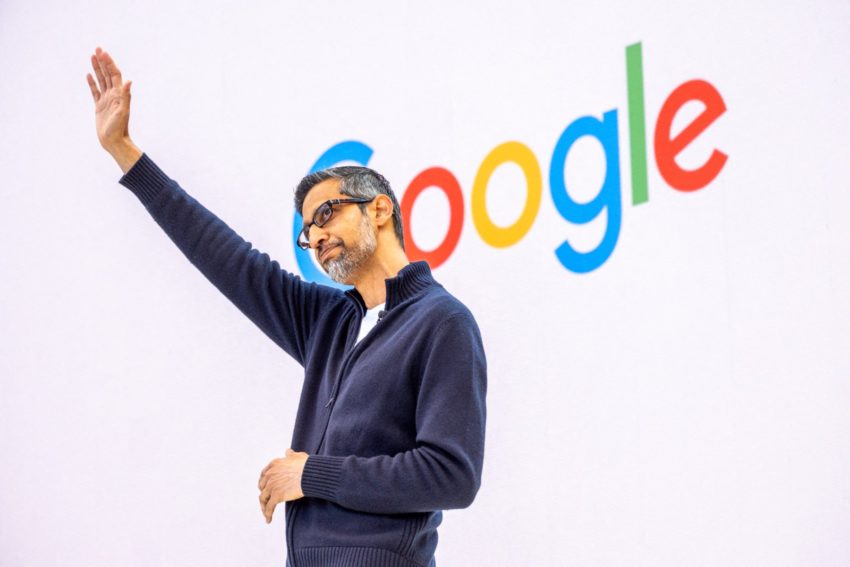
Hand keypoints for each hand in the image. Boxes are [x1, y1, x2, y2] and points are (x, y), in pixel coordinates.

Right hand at [86, 47, 140, 171]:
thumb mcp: (123, 111)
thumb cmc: (119, 128)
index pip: (114, 74)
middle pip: (107, 74)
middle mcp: (113, 95)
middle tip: (97, 49)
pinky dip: (92, 82)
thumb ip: (126, 96)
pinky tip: (88, 75)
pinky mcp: (99, 106)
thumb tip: (129, 81)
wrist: (114, 141)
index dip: (109, 63)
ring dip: (97, 69)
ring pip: (100, 80)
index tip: (103, 52)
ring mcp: (106, 100)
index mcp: (119, 94)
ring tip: (92, 56)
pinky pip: (95, 91)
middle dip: (103, 61)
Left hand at [258, 449, 307, 523]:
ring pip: (263, 498)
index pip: (264, 474)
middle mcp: (270, 475)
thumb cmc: (306, 465)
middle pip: (262, 487)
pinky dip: (267, 514)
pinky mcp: (276, 496)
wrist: (310, 474)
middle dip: (264, 493)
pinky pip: (269, 507)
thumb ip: (290, 455)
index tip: (265, 487)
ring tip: (266, 513)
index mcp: (274, 465)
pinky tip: (268, 520)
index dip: (263, 482)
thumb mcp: (297, 456)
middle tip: (266, 500)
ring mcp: (272, 486)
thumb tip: (288, 451)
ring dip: (263, 506)